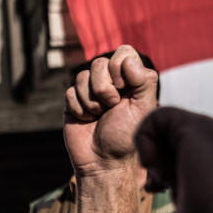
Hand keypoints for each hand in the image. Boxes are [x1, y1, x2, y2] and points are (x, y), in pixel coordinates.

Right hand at [64, 45, 157, 175]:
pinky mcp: (73, 102)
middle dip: (104, 88)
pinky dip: (79, 109)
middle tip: (110, 106)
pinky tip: (86, 120)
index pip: (123, 52)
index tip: (124, 89)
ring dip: (91, 101)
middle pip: (98, 63)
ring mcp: (89, 91)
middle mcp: (110, 80)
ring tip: (99, 115)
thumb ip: (143, 80)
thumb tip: (127, 60)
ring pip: (81, 77)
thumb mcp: (143, 107)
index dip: (119, 67)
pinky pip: (69, 93)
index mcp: (130, 78)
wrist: (103, 160)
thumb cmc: (126, 135)